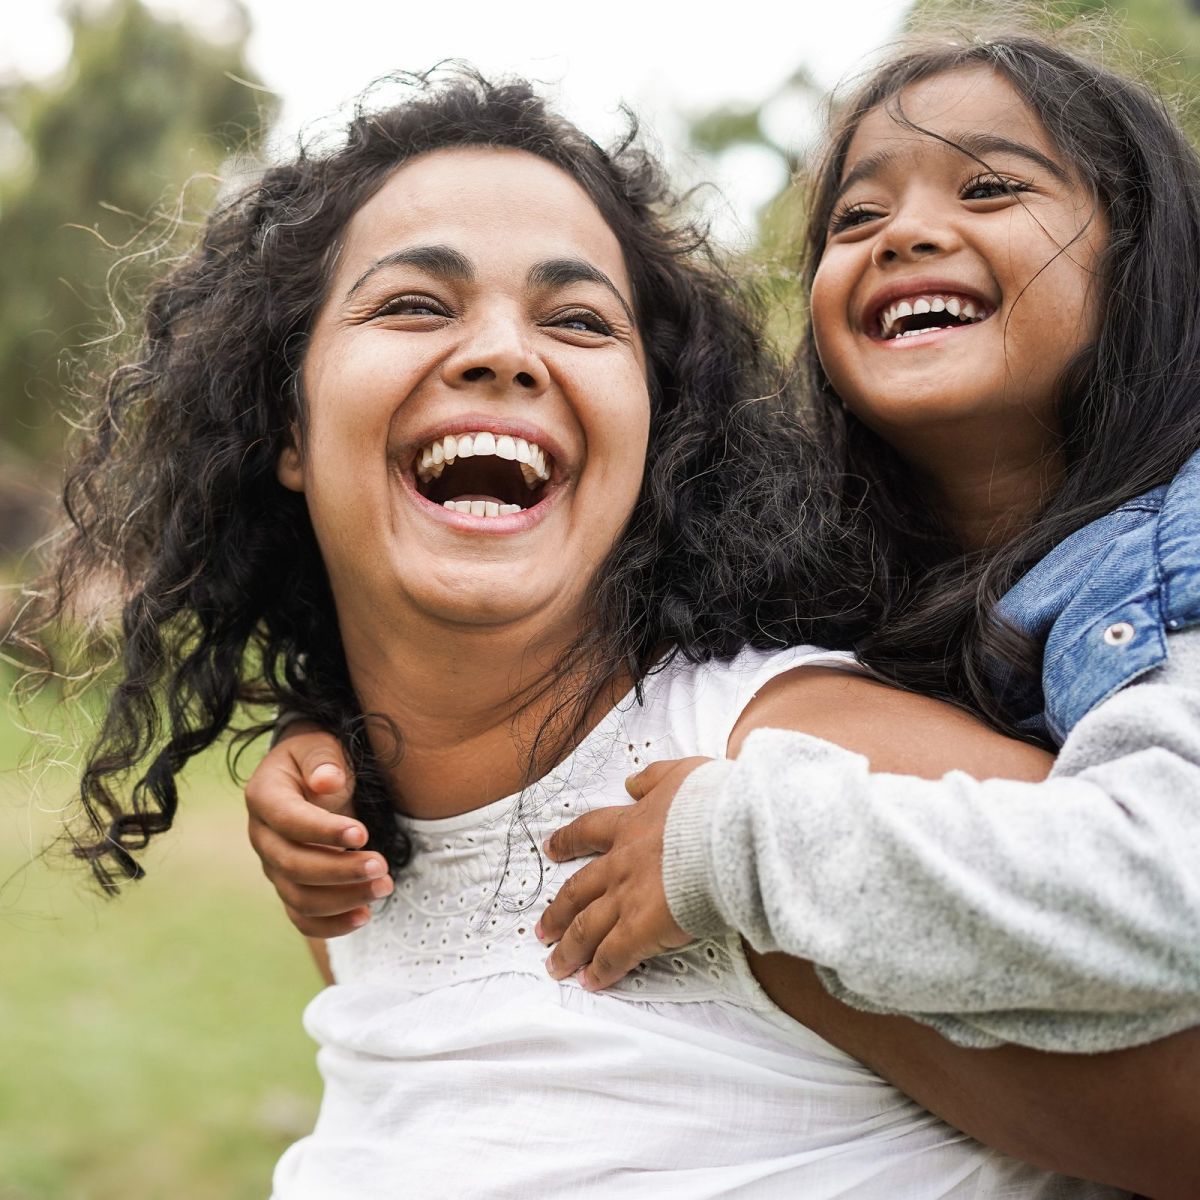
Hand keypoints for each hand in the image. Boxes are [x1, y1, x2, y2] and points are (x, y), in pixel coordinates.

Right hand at [245, 722, 392, 936]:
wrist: (312, 775)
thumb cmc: (319, 758)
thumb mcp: (319, 746)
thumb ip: (323, 760)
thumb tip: (326, 781)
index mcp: (264, 796)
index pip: (288, 821)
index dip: (323, 831)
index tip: (363, 834)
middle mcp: (262, 836)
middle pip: (292, 865)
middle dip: (340, 871)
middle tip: (382, 867)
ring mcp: (274, 866)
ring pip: (299, 897)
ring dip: (343, 899)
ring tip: (384, 887)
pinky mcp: (290, 886)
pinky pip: (303, 917)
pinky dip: (332, 924)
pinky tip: (364, 916)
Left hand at [536, 756, 709, 989]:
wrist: (728, 832)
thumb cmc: (712, 803)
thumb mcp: (680, 774)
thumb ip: (653, 778)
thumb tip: (631, 781)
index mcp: (630, 825)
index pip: (589, 832)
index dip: (567, 842)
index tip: (552, 850)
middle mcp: (620, 864)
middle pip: (577, 890)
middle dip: (558, 912)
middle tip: (542, 928)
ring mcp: (627, 898)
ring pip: (586, 928)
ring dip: (569, 948)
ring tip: (556, 965)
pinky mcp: (641, 928)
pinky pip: (613, 955)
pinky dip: (600, 971)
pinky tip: (591, 982)